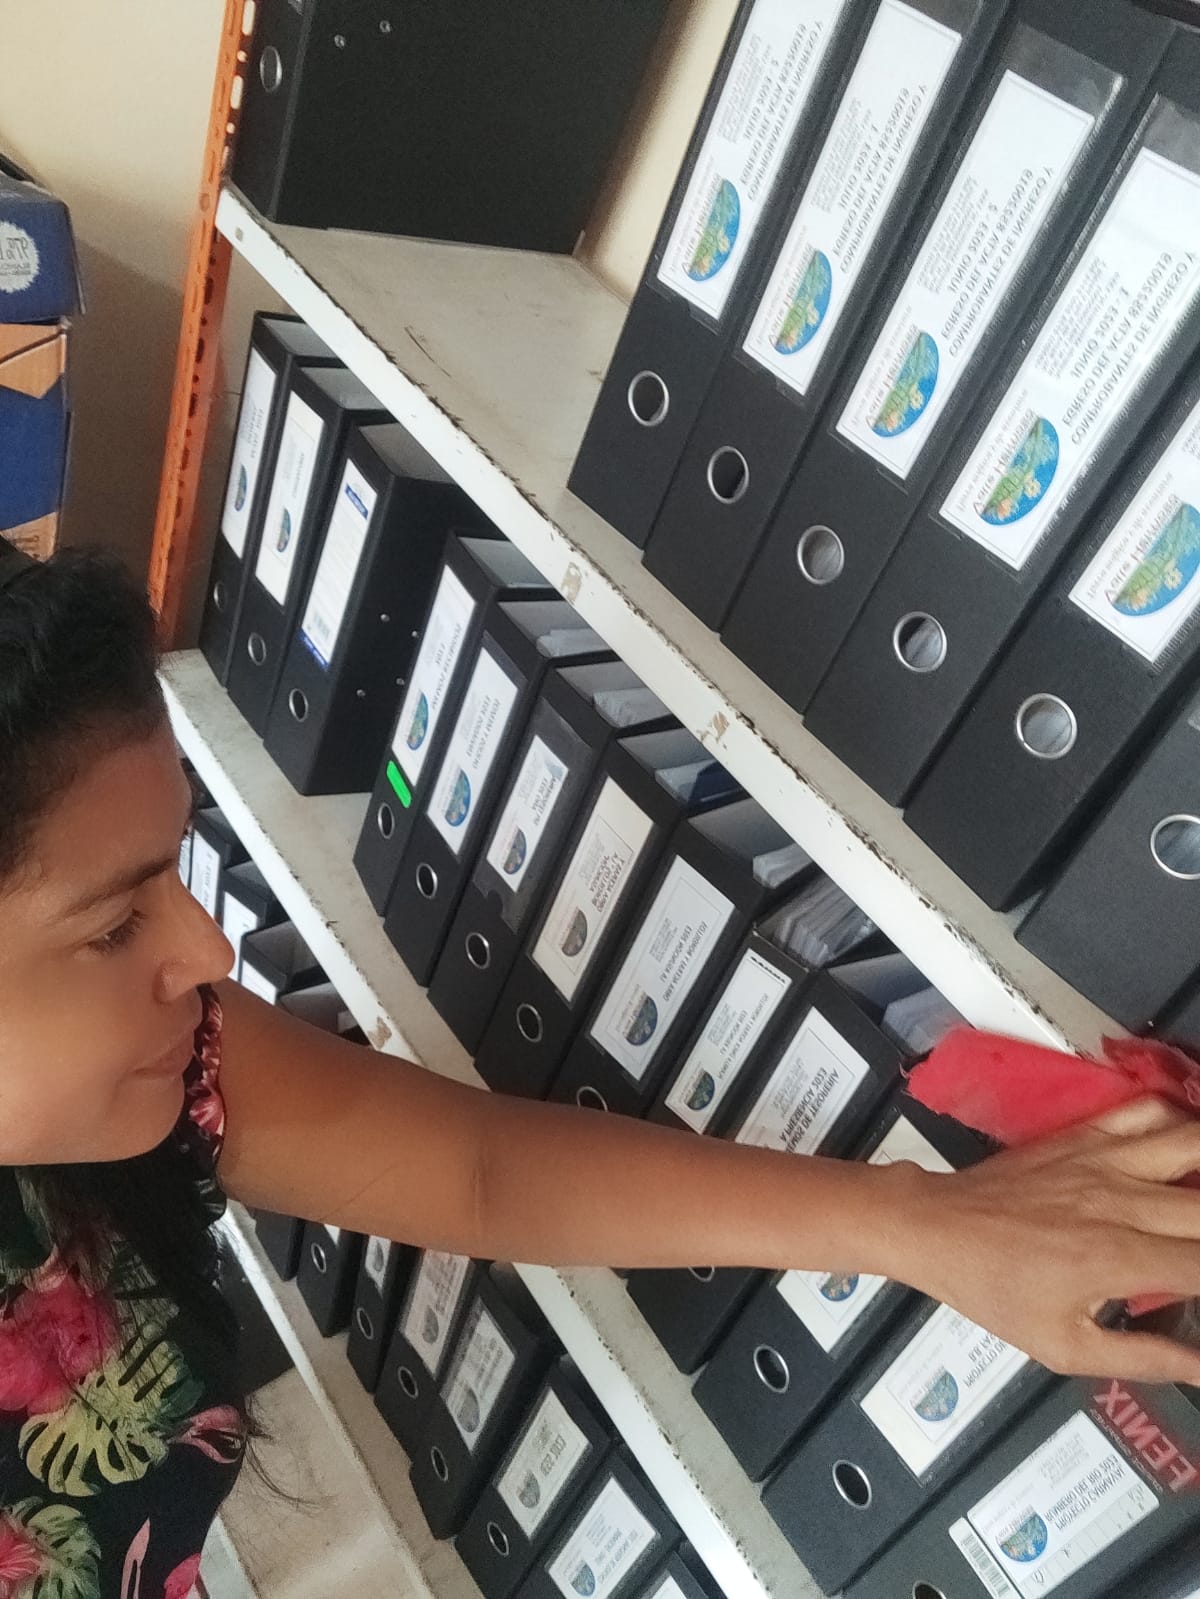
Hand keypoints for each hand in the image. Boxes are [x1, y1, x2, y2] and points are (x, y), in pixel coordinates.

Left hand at [889, 1097, 1199, 1383]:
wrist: (936, 1228)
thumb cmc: (996, 1293)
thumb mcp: (1065, 1346)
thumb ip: (1145, 1357)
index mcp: (1120, 1258)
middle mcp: (1122, 1200)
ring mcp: (1104, 1158)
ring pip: (1193, 1140)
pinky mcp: (1084, 1133)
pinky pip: (1147, 1109)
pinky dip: (1181, 1119)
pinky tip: (1189, 1144)